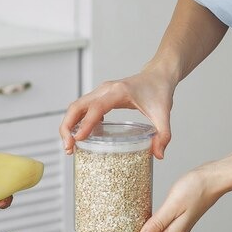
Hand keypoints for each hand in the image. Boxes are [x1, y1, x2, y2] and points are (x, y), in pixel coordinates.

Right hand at [58, 68, 176, 158]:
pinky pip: (82, 109)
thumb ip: (164, 135)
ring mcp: (100, 92)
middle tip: (69, 147)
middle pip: (76, 106)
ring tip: (70, 146)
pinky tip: (82, 137)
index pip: (96, 107)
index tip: (78, 140)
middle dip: (67, 127)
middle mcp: (105, 90)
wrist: (158, 75)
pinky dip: (76, 122)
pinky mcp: (100, 97)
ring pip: (75, 107)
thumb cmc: (159, 91)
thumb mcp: (163, 114)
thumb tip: (158, 155)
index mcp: (118, 92)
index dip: (85, 124)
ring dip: (68, 126)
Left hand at [121, 166, 223, 231]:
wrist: (215, 178)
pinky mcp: (179, 214)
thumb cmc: (197, 188)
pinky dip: (147, 222)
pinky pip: (159, 223)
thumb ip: (158, 222)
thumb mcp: (174, 205)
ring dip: (138, 230)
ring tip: (123, 223)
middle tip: (114, 230)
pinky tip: (140, 214)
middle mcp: (176, 231)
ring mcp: (178, 224)